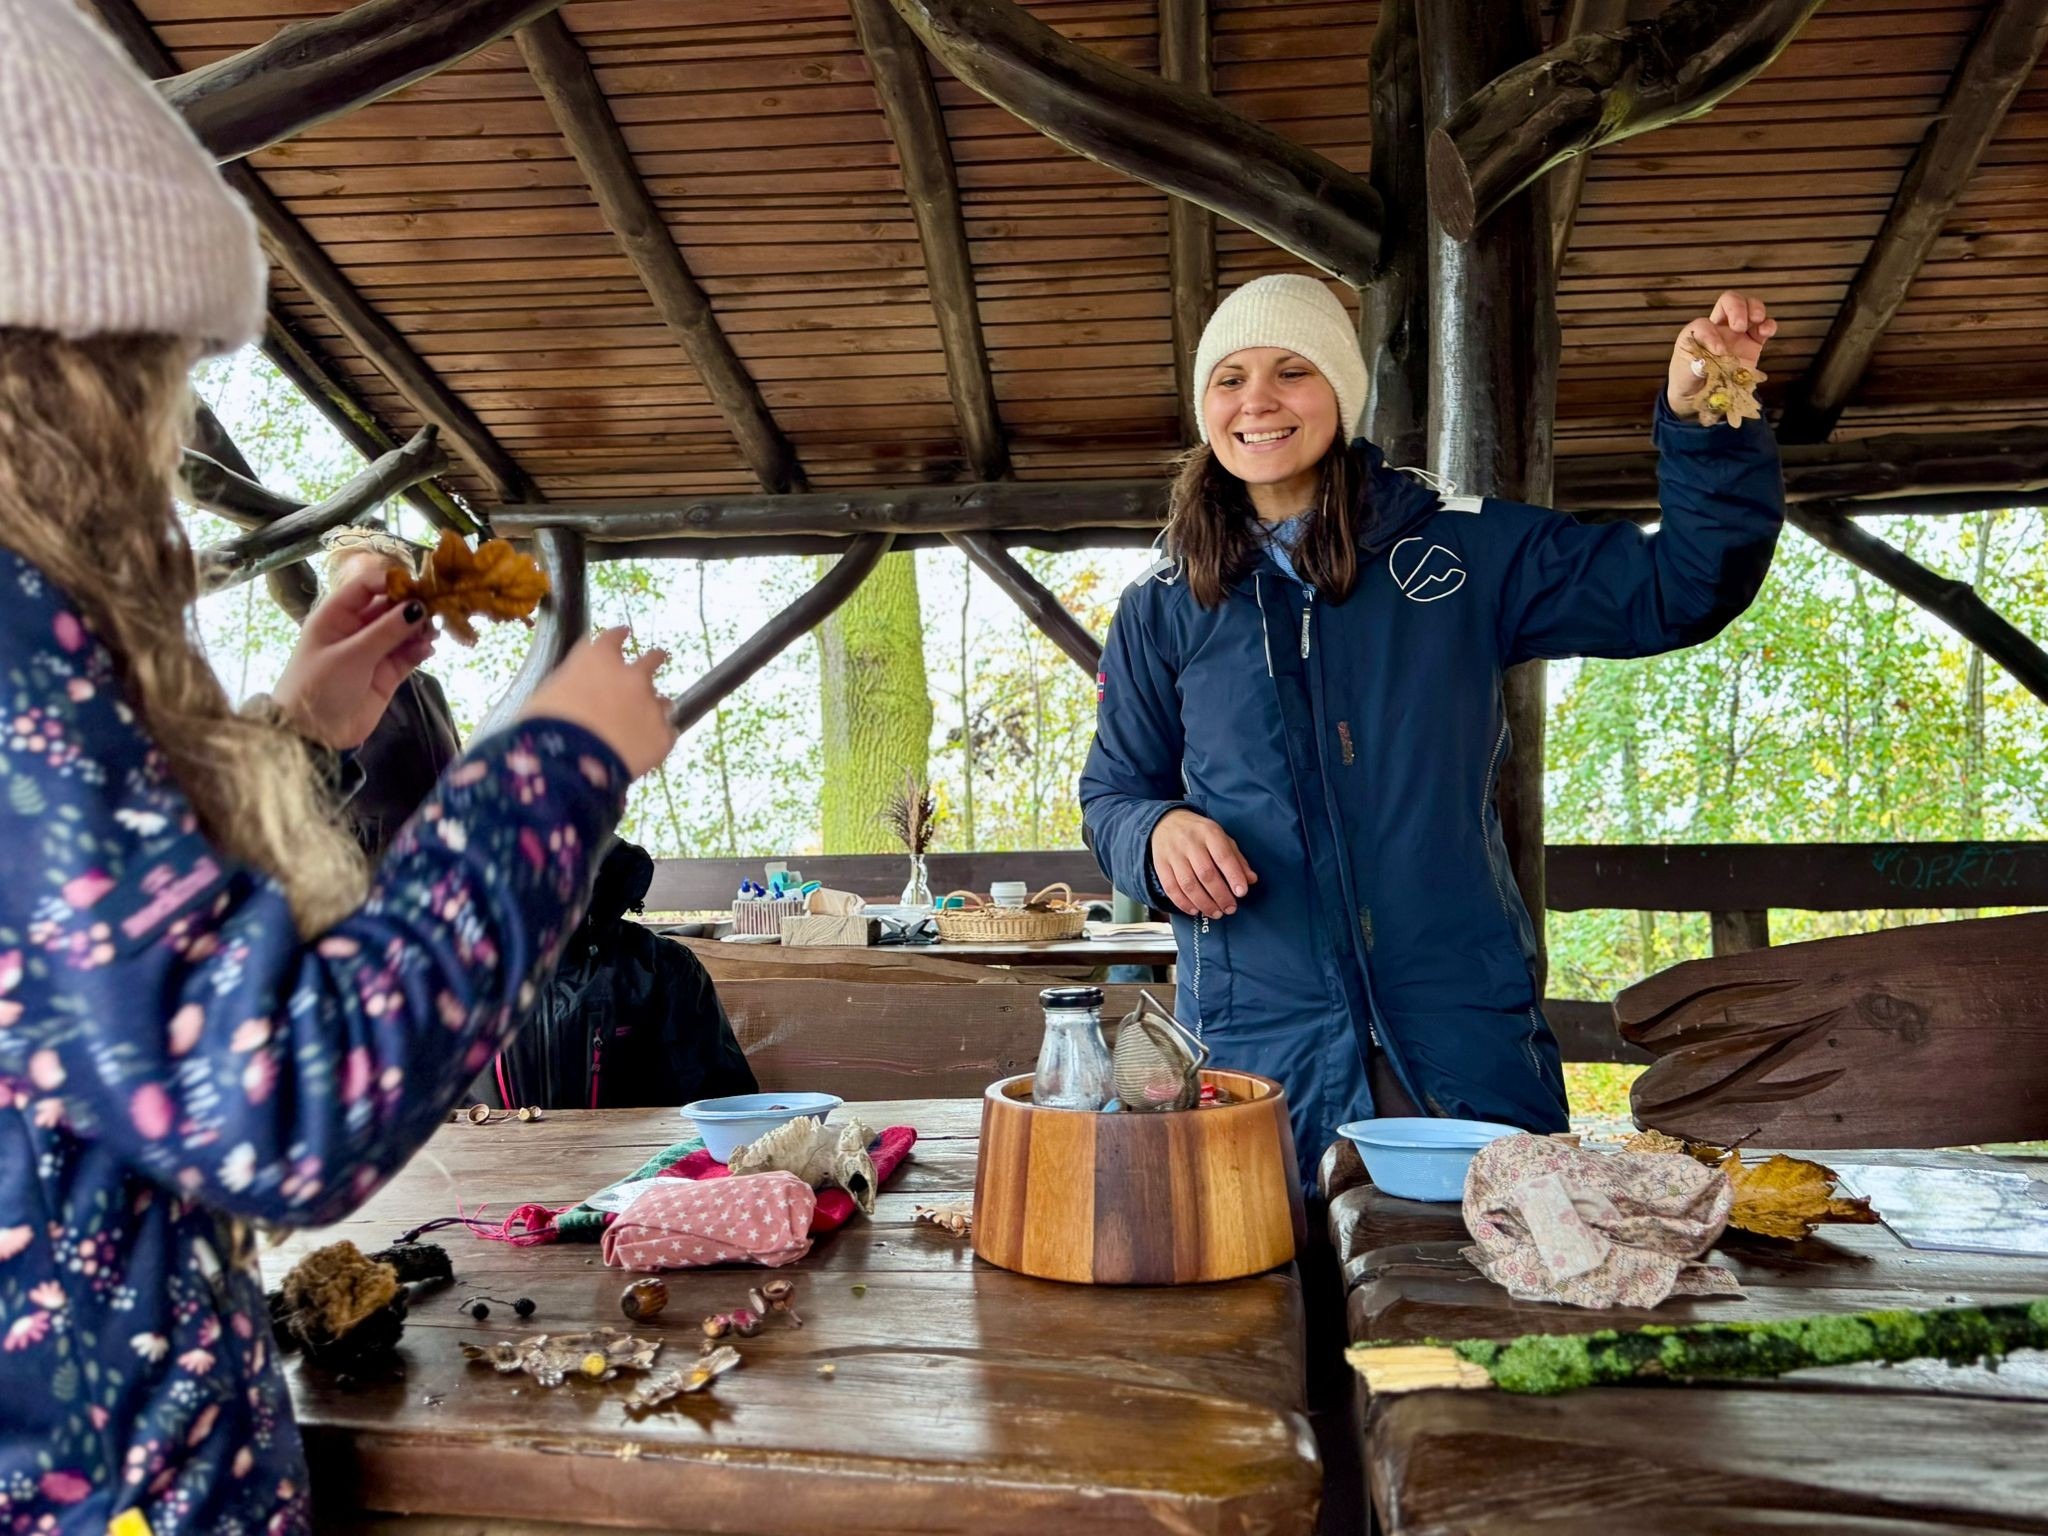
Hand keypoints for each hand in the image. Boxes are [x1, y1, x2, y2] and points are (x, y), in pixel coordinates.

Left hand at [272, 566, 434, 749]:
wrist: (312, 734)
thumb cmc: (320, 685)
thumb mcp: (352, 654)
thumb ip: (387, 630)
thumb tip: (418, 605)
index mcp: (336, 615)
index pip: (367, 586)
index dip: (392, 582)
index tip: (419, 586)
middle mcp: (356, 629)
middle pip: (389, 607)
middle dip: (413, 606)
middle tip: (438, 608)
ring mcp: (373, 652)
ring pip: (403, 631)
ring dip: (420, 629)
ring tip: (434, 632)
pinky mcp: (386, 674)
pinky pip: (408, 655)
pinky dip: (420, 650)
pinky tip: (429, 649)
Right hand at [518, 626, 676, 777]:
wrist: (569, 764)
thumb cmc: (544, 728)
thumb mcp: (548, 696)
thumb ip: (570, 686)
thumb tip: (574, 693)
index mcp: (597, 659)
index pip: (613, 638)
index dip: (618, 636)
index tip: (624, 632)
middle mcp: (631, 676)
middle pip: (651, 660)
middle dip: (654, 658)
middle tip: (659, 656)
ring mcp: (651, 705)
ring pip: (663, 700)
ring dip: (655, 705)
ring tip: (651, 716)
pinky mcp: (663, 735)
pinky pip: (667, 732)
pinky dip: (659, 736)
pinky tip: (651, 745)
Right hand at [1150, 809, 1257, 919]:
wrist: (1167, 822)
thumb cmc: (1199, 834)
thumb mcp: (1222, 838)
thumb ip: (1237, 859)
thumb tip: (1251, 880)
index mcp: (1209, 832)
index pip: (1223, 856)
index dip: (1233, 876)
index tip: (1241, 892)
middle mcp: (1190, 842)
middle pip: (1206, 873)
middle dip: (1220, 895)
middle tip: (1230, 908)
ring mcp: (1173, 854)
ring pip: (1188, 884)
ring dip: (1203, 903)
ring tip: (1215, 913)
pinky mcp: (1161, 864)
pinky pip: (1171, 888)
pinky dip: (1183, 903)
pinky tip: (1195, 910)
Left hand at [1666, 290, 1777, 416]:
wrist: (1699, 395)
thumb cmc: (1689, 378)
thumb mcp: (1685, 371)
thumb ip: (1696, 362)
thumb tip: (1715, 354)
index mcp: (1698, 332)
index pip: (1704, 323)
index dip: (1709, 335)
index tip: (1716, 352)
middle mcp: (1719, 328)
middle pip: (1729, 301)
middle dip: (1736, 307)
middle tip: (1739, 326)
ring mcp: (1738, 334)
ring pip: (1749, 307)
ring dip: (1755, 308)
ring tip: (1755, 320)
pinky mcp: (1753, 343)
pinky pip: (1764, 327)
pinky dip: (1768, 325)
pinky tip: (1766, 332)